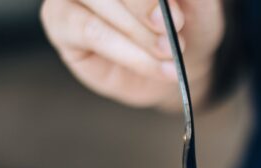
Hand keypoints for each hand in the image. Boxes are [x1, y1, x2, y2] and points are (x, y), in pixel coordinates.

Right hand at [40, 0, 223, 107]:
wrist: (179, 64)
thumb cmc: (186, 25)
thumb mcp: (198, 3)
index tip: (176, 15)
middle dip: (143, 7)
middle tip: (171, 34)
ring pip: (96, 2)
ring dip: (138, 34)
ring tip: (168, 54)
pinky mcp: (61, 23)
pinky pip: (90, 32)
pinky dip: (130, 53)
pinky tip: (159, 68)